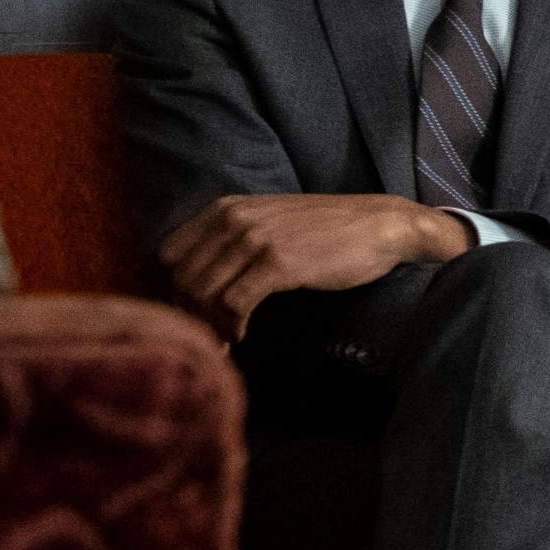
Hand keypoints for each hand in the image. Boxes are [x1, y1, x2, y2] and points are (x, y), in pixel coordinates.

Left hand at [158, 193, 470, 339]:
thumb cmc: (330, 230)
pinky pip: (233, 303)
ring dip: (207, 325)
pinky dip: (231, 326)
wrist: (382, 225)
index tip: (186, 316)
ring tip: (223, 340)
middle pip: (181, 277)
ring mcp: (255, 240)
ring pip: (202, 292)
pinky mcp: (278, 263)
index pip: (168, 254)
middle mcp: (233, 220)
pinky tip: (242, 336)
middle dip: (186, 314)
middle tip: (203, 337)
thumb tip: (198, 282)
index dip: (168, 291)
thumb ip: (234, 240)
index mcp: (225, 209)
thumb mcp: (271, 222)